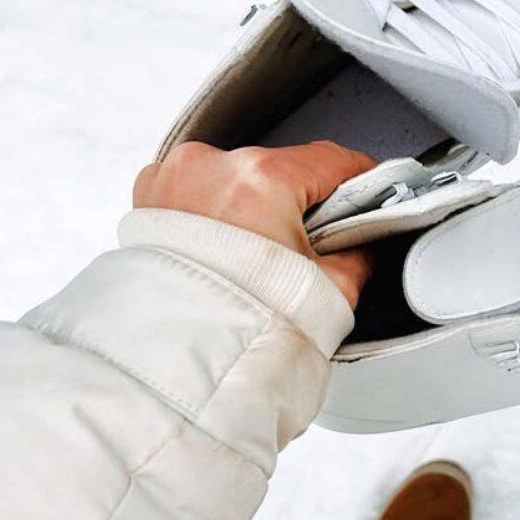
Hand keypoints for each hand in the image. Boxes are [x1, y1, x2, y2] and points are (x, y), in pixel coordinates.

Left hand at [132, 141, 379, 306]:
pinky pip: (198, 190)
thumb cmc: (243, 324)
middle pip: (281, 168)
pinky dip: (217, 212)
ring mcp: (173, 177)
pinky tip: (229, 249)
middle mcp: (211, 167)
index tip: (371, 191)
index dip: (362, 178)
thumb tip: (362, 241)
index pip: (331, 159)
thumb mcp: (333, 288)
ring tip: (263, 252)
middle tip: (315, 242)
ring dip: (256, 205)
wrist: (179, 360)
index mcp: (260, 179)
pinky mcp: (148, 196)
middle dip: (302, 201)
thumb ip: (358, 253)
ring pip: (237, 178)